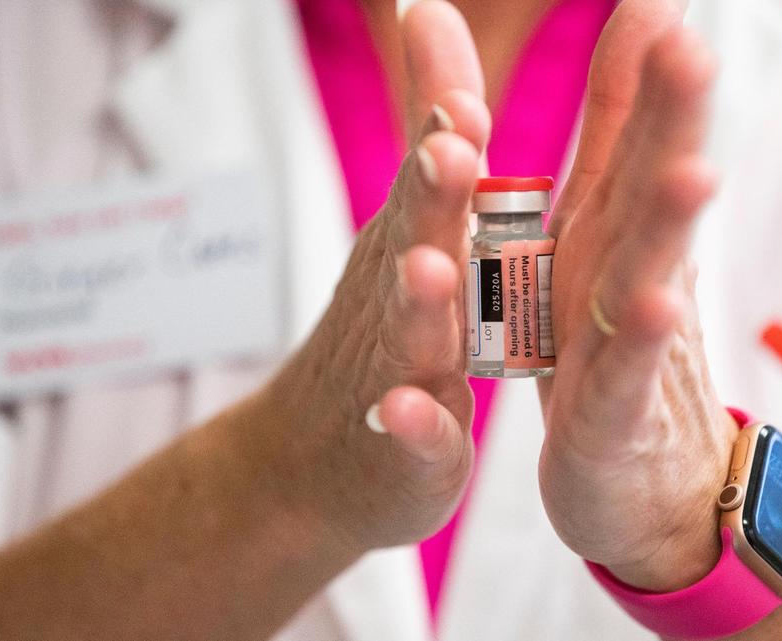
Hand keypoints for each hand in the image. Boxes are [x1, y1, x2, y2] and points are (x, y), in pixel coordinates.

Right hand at [251, 1, 488, 549]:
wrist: (316, 456)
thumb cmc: (383, 325)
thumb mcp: (407, 220)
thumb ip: (426, 122)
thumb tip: (427, 6)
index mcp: (416, 241)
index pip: (430, 183)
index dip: (445, 139)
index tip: (464, 98)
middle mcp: (403, 296)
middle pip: (415, 242)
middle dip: (431, 199)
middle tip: (449, 151)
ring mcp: (399, 372)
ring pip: (409, 333)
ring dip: (417, 302)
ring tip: (428, 269)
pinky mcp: (408, 444)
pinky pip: (411, 436)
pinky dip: (413, 427)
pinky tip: (410, 415)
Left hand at [537, 1, 737, 591]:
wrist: (637, 478)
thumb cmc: (608, 344)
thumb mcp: (601, 231)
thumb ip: (617, 128)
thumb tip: (646, 15)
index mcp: (610, 235)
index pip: (634, 147)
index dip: (646, 78)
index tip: (660, 6)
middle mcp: (626, 282)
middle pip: (652, 200)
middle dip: (672, 128)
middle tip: (695, 52)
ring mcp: (624, 355)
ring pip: (643, 285)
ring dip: (667, 233)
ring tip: (693, 174)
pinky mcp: (608, 423)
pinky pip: (615, 386)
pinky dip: (630, 352)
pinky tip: (651, 309)